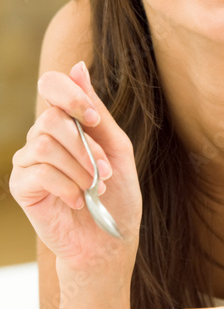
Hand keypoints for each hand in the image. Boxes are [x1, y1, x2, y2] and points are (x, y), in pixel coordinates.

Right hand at [10, 61, 141, 267]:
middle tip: (105, 172)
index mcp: (67, 123)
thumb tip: (76, 67)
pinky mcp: (22, 186)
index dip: (71, 95)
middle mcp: (43, 136)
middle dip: (85, 146)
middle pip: (52, 118)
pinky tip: (79, 201)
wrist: (109, 242)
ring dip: (79, 168)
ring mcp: (29, 161)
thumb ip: (97, 111)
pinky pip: (39, 172)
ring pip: (44, 144)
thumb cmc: (117, 195)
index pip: (52, 85)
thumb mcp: (117, 148)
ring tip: (95, 188)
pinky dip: (67, 186)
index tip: (95, 120)